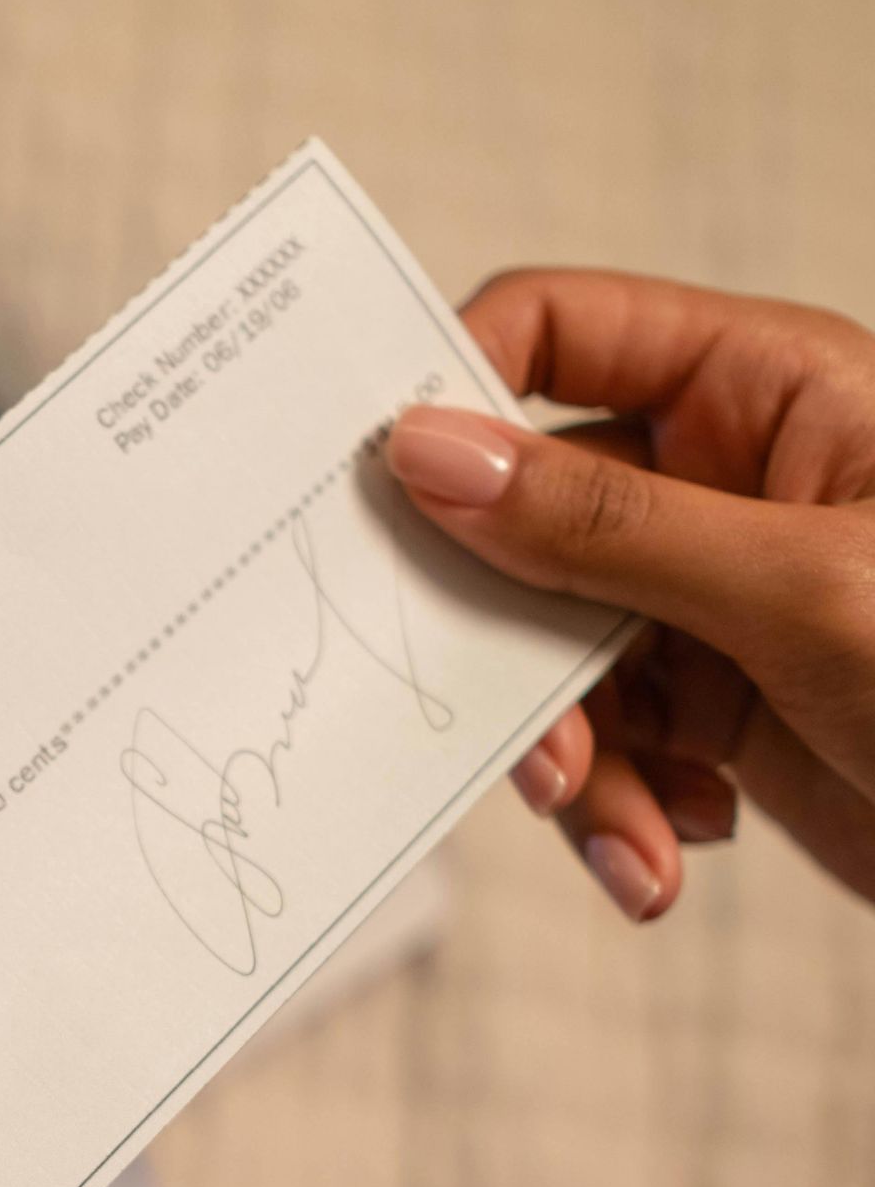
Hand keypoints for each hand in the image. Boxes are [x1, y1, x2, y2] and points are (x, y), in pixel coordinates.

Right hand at [385, 271, 874, 920]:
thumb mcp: (799, 588)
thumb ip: (602, 520)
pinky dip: (622, 815)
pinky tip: (674, 855)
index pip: (557, 332)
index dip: (456, 395)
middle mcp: (725, 477)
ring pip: (552, 654)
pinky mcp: (720, 710)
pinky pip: (608, 747)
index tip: (387, 495)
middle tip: (525, 734)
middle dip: (510, 644)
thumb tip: (431, 451)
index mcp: (764, 385)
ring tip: (631, 834)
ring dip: (573, 761)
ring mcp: (715, 598)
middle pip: (525, 518)